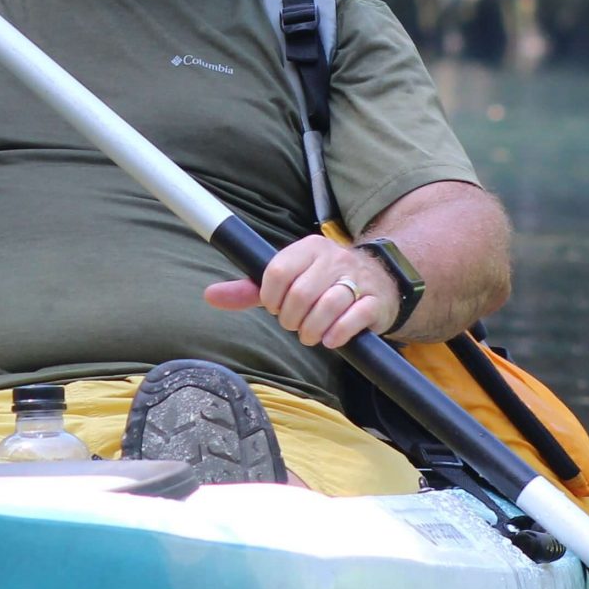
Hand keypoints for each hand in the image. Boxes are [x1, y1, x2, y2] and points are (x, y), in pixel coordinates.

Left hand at [204, 235, 397, 348]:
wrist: (378, 280)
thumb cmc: (322, 282)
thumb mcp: (288, 280)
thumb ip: (251, 289)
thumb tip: (210, 295)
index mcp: (308, 248)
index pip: (278, 271)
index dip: (270, 298)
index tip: (274, 308)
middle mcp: (333, 259)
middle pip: (301, 293)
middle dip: (290, 319)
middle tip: (293, 325)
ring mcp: (357, 279)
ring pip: (328, 305)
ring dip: (312, 330)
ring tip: (310, 335)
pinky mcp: (374, 301)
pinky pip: (354, 317)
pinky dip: (338, 333)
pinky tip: (331, 339)